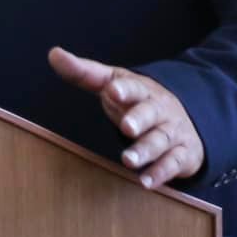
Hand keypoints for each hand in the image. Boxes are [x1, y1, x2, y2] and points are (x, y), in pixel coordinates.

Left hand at [48, 47, 204, 189]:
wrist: (183, 118)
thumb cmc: (137, 101)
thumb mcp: (113, 84)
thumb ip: (84, 73)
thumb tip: (54, 54)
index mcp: (141, 90)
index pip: (133, 86)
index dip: (124, 89)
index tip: (112, 91)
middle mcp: (159, 109)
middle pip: (150, 113)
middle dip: (139, 119)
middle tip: (126, 127)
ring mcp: (172, 131)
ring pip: (161, 140)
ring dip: (146, 150)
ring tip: (128, 160)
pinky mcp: (182, 153)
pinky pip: (174, 163)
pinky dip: (161, 173)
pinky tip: (145, 182)